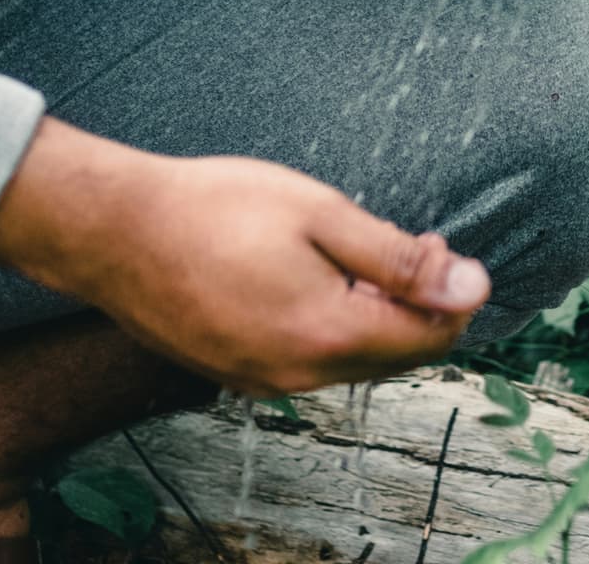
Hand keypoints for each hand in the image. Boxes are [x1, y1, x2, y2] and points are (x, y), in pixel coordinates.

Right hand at [0, 118, 489, 393]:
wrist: (116, 231)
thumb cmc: (216, 209)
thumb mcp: (322, 214)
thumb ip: (400, 259)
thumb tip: (472, 286)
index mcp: (328, 335)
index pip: (428, 338)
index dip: (452, 294)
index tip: (441, 245)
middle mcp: (298, 375)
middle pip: (395, 357)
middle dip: (417, 305)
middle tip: (412, 242)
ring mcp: (262, 381)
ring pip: (352, 360)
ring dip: (375, 314)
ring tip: (363, 250)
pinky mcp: (236, 372)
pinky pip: (309, 360)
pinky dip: (333, 324)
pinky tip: (318, 276)